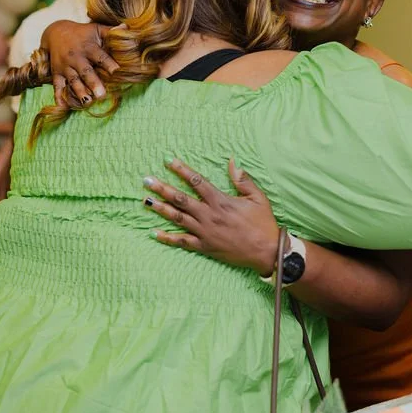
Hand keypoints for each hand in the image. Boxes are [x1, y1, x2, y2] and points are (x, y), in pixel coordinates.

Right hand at [39, 20, 118, 106]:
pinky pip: (57, 86)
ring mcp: (65, 66)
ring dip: (79, 92)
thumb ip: (111, 31)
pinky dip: (59, 96)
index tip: (117, 72)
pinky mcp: (57, 73)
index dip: (108, 63)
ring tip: (87, 103)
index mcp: (88, 47)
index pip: (100, 56)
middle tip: (102, 95)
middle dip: (93, 83)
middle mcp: (76, 57)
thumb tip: (126, 29)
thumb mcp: (96, 29)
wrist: (56, 32)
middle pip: (85, 71)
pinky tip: (63, 106)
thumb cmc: (83, 33)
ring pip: (73, 81)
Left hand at [143, 158, 280, 276]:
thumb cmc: (263, 223)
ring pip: (178, 218)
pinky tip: (154, 233)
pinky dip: (168, 238)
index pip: (197, 181)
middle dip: (162, 188)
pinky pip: (182, 242)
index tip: (169, 161)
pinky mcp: (205, 246)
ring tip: (146, 201)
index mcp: (220, 201)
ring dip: (160, 209)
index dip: (182, 170)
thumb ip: (243, 180)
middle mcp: (209, 215)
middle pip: (181, 199)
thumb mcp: (257, 197)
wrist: (266, 251)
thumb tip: (233, 162)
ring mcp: (205, 232)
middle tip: (147, 181)